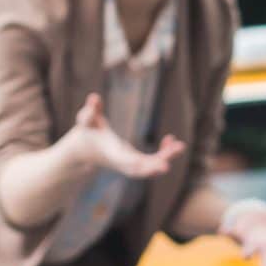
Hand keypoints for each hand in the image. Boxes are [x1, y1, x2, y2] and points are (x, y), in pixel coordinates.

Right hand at [62, 92, 185, 180]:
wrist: (85, 150)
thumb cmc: (87, 132)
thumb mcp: (86, 120)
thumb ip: (90, 110)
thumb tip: (94, 97)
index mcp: (111, 154)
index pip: (126, 161)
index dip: (140, 164)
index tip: (159, 166)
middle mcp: (122, 163)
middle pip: (142, 168)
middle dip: (157, 164)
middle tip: (175, 155)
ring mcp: (130, 166)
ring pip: (150, 167)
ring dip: (166, 157)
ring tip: (180, 146)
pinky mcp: (136, 163)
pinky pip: (152, 162)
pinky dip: (164, 154)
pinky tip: (172, 140)